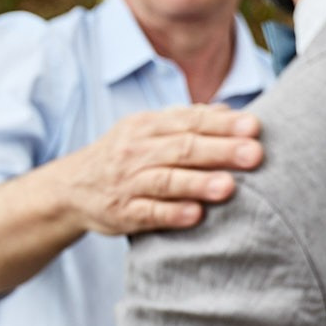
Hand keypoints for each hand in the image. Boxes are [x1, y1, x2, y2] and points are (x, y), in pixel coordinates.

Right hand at [50, 105, 262, 236]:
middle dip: (220, 150)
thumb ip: (185, 120)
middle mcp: (136, 152)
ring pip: (165, 181)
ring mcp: (128, 183)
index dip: (222, 124)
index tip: (254, 126)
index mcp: (146, 127)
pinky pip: (148, 213)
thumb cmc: (122, 157)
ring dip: (197, 183)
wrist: (70, 189)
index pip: (188, 121)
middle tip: (254, 154)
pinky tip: (195, 215)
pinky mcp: (122, 213)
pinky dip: (171, 214)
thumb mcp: (146, 130)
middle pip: (182, 148)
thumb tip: (229, 110)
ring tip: (229, 186)